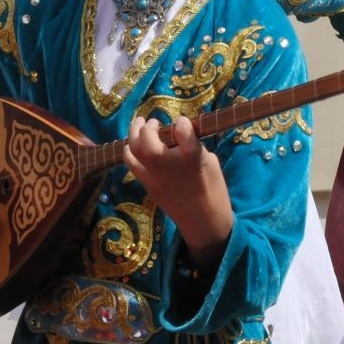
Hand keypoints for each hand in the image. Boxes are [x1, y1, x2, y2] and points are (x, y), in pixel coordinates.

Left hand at [123, 116, 232, 268]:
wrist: (203, 222)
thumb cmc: (213, 190)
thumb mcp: (210, 163)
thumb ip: (193, 146)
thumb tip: (178, 134)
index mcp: (193, 158)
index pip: (183, 132)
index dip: (181, 122)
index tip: (182, 121)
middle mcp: (171, 166)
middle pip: (149, 141)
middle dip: (148, 126)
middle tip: (154, 122)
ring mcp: (156, 177)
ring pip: (135, 150)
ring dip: (134, 133)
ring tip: (139, 124)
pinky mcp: (148, 186)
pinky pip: (131, 164)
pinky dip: (129, 151)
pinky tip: (133, 145)